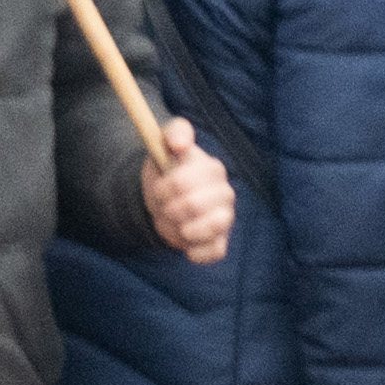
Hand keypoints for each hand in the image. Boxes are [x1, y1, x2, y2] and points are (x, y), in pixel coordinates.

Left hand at [140, 118, 237, 264]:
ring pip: (209, 228)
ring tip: (174, 223)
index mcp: (213, 169)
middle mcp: (226, 193)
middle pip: (193, 206)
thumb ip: (174, 133)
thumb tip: (179, 143)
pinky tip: (186, 244)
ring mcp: (226, 218)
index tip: (158, 188)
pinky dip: (196, 251)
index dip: (163, 188)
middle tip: (164, 206)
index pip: (183, 182)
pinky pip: (214, 252)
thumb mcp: (164, 143)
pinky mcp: (220, 242)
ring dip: (181, 229)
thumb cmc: (166, 169)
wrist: (162, 199)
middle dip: (168, 209)